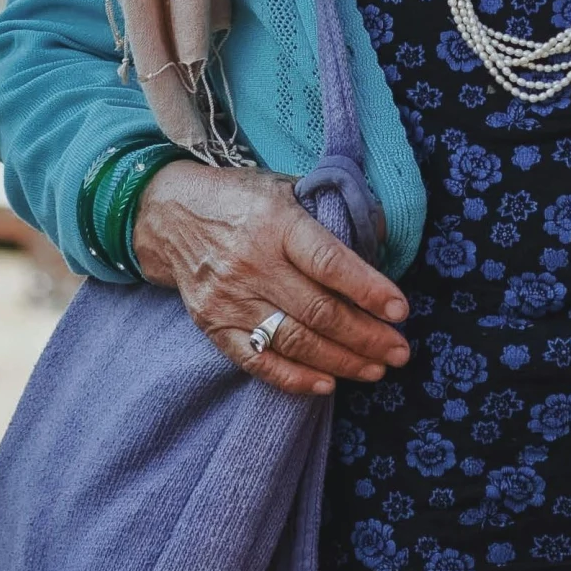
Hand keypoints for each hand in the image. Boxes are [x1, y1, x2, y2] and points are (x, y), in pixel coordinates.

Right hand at [133, 159, 410, 398]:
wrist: (170, 216)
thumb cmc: (242, 199)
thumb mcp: (287, 186)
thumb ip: (333, 208)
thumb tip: (381, 238)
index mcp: (276, 223)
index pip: (329, 262)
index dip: (368, 289)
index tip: (401, 310)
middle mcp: (253, 263)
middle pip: (318, 311)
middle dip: (366, 336)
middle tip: (400, 351)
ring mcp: (230, 299)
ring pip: (294, 341)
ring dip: (341, 361)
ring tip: (376, 369)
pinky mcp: (212, 326)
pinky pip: (257, 361)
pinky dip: (293, 379)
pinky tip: (327, 384)